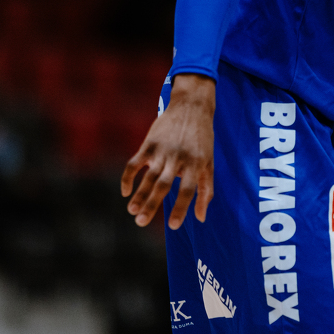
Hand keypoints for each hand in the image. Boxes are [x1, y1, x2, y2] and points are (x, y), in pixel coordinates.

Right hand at [122, 74, 215, 228]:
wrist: (191, 107)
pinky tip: (125, 192)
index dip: (181, 208)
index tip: (173, 226)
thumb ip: (206, 190)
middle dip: (151, 204)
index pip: (188, 189)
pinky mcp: (149, 144)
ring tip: (131, 211)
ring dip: (138, 194)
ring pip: (148, 176)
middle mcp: (178, 158)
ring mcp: (162, 150)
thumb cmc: (202, 140)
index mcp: (196, 164)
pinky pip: (135, 163)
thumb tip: (201, 218)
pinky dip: (128, 177)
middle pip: (163, 185)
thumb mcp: (209, 163)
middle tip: (140, 222)